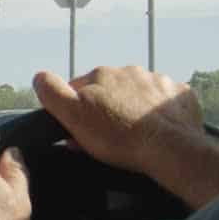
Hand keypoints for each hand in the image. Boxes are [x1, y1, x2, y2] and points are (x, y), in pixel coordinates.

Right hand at [32, 65, 218, 209]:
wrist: (168, 147)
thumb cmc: (119, 136)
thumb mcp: (73, 116)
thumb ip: (52, 93)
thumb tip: (39, 77)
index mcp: (101, 75)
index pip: (79, 88)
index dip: (77, 110)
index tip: (81, 130)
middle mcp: (130, 72)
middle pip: (110, 91)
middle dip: (107, 109)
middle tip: (108, 137)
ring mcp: (157, 82)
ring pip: (137, 94)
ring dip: (133, 109)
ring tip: (134, 135)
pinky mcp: (179, 96)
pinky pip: (163, 102)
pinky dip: (159, 114)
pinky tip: (156, 130)